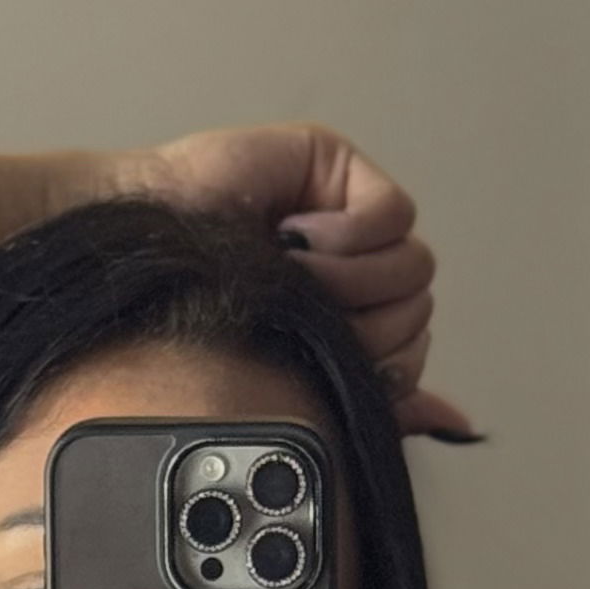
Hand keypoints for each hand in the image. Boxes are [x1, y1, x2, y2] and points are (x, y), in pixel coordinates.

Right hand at [109, 123, 479, 438]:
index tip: (324, 365)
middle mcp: (353, 267)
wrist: (135, 270)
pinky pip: (393, 216)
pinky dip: (349, 238)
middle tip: (299, 317)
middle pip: (417, 309)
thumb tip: (454, 419)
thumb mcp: (293, 374)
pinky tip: (296, 236)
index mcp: (345, 317)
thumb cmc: (190, 321)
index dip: (381, 367)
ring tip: (290, 275)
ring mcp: (350, 215)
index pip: (409, 348)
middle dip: (363, 329)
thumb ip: (373, 396)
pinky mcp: (340, 169)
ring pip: (414, 267)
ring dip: (350, 284)